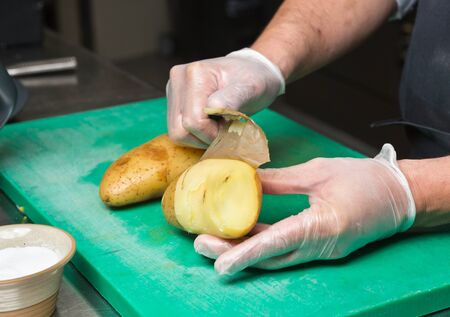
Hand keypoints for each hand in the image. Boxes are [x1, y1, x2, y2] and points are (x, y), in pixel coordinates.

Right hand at [166, 48, 284, 147]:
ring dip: (199, 138)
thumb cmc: (254, 80)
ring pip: (176, 133)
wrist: (252, 70)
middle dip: (204, 137)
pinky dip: (195, 135)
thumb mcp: (250, 89)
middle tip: (225, 129)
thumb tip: (212, 108)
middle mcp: (178, 80)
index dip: (213, 133)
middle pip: (180, 130)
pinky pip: (178, 130)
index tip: (231, 127)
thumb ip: (231, 99)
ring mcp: (173, 91)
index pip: (194, 121)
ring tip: (218, 125)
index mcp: (194, 74)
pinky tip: (211, 124)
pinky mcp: (174, 101)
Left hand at [194, 144, 415, 274]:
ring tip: (214, 240)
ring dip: (245, 251)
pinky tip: (243, 236)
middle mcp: (321, 247)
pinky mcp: (322, 249)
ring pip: (277, 257)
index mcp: (323, 226)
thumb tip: (244, 178)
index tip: (219, 264)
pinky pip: (287, 251)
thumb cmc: (361, 179)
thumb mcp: (317, 172)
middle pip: (271, 256)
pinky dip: (264, 245)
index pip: (277, 242)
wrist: (400, 195)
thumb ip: (278, 180)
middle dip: (234, 253)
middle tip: (202, 244)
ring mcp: (322, 252)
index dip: (246, 254)